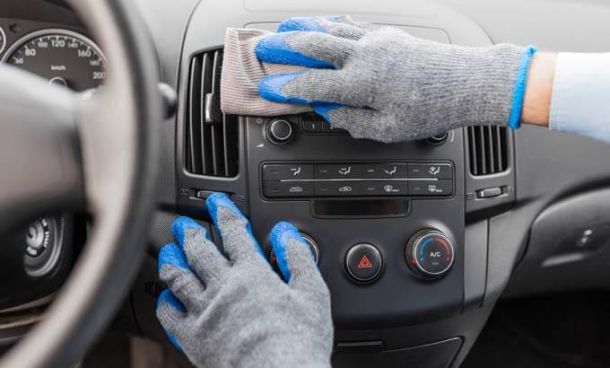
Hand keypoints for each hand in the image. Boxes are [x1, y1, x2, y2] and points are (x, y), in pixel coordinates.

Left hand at [156, 193, 331, 367]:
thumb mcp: (312, 292)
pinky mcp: (192, 338)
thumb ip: (298, 257)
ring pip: (179, 277)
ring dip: (172, 260)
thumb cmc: (298, 340)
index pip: (234, 232)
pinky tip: (164, 296)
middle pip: (200, 251)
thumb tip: (287, 233)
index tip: (215, 202)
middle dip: (191, 233)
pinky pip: (169, 315)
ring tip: (168, 251)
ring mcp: (204, 312)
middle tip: (185, 224)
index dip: (223, 212)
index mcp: (252, 273)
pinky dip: (164, 302)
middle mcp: (223, 287)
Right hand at [255, 16, 534, 142]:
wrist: (463, 82)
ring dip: (301, 28)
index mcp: (361, 84)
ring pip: (329, 29)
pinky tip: (320, 23)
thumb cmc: (429, 109)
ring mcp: (374, 40)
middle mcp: (364, 56)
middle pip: (312, 47)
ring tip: (281, 27)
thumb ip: (351, 120)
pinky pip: (349, 25)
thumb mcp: (387, 129)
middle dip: (282, 48)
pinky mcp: (385, 33)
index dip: (285, 87)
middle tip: (261, 47)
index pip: (311, 85)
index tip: (266, 88)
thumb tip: (326, 112)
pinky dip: (328, 24)